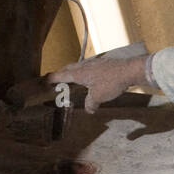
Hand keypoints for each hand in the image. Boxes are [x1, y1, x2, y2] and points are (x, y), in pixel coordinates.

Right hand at [7, 50, 149, 112]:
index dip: (51, 78)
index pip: (60, 75)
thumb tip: (89, 109)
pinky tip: (89, 77)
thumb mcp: (98, 96)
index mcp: (79, 73)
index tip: (43, 80)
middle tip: (55, 79)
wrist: (129, 70)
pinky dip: (83, 72)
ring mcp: (93, 63)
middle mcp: (84, 66)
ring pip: (78, 67)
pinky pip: (87, 67)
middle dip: (60, 74)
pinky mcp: (102, 64)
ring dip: (72, 72)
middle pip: (68, 69)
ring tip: (71, 78)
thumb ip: (90, 103)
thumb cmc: (112, 82)